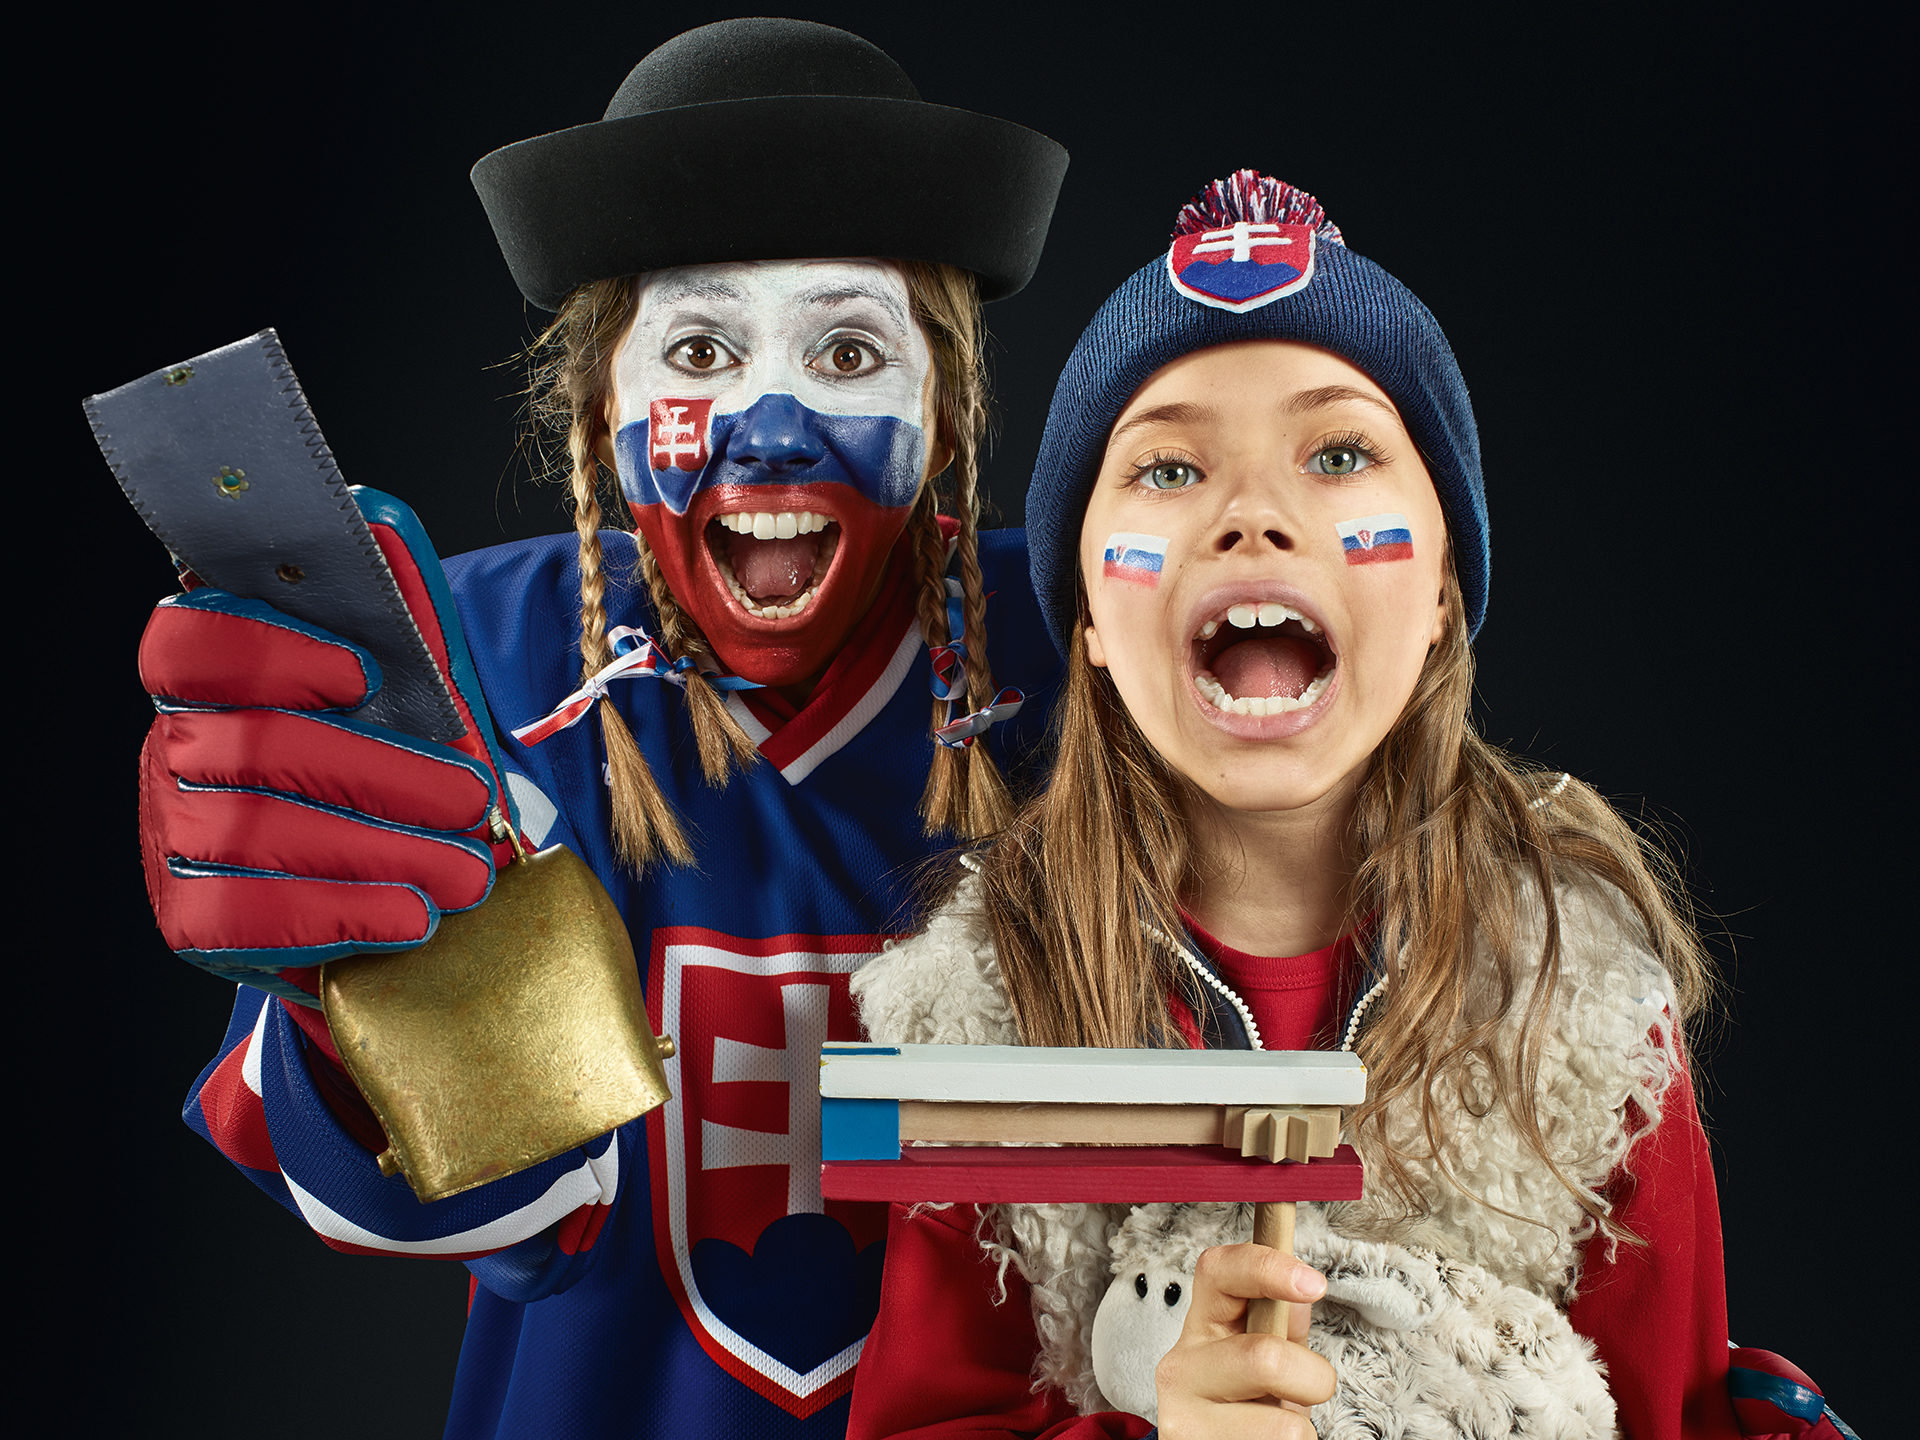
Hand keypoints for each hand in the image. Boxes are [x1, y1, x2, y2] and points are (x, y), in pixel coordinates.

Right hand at [138, 588, 501, 1000]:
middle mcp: (175, 750)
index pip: (192, 644)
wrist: (379, 874)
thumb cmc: (384, 761)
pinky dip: (339, 916)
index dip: (269, 652)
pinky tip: (411, 917)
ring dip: (376, 852)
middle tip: (471, 801)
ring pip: (255, 836)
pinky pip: (243, 919)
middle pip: (254, 750)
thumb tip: (382, 523)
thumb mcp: (407, 689)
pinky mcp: (188, 916)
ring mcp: (171, 835)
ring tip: (467, 874)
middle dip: (378, 776)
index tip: (364, 674)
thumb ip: (396, 615)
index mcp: (212, 679)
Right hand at [1153, 1243, 1335, 1438]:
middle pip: (1265, 1358)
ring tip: (1276, 1431)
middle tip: (1308, 1394)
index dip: (1267, 1267)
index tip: (1314, 1284)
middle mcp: (1182, 1367)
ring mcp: (1184, 1418)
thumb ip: (1282, 1328)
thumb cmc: (1250, 1412)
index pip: (1217, 1272)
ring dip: (1301, 1432)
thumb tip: (1298, 1295)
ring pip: (1284, 1426)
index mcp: (1201, 1328)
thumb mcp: (1268, 1364)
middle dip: (1312, 1380)